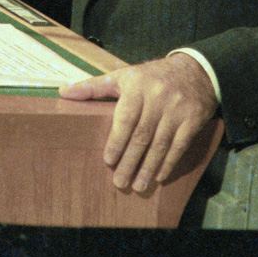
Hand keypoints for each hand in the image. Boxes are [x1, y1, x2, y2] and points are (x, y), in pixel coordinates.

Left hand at [59, 52, 217, 192]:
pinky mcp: (193, 119)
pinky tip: (159, 176)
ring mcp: (177, 109)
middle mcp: (158, 97)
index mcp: (138, 86)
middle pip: (142, 135)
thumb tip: (63, 92)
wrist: (194, 70)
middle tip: (120, 182)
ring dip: (148, 167)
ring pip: (161, 143)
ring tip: (138, 186)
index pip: (126, 118)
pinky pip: (180, 145)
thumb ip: (93, 87)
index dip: (117, 141)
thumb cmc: (151, 77)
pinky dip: (169, 163)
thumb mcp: (123, 76)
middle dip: (130, 161)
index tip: (108, 160)